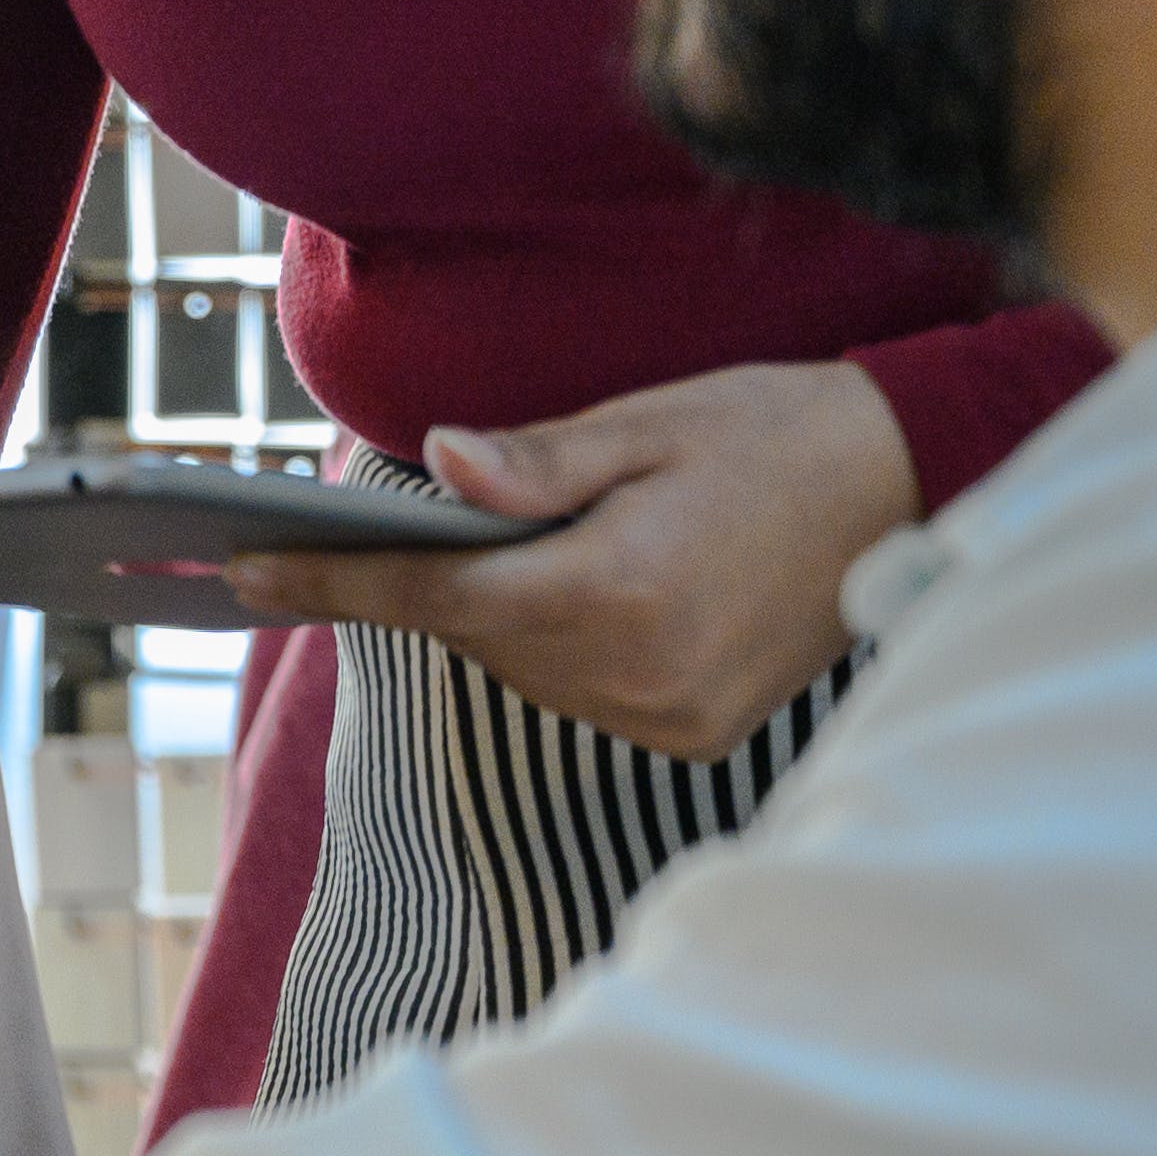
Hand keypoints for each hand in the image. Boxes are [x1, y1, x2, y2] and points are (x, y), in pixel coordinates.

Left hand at [222, 360, 918, 759]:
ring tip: (495, 550)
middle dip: (419, 587)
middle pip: (474, 640)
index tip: (239, 572)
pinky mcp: (696, 732)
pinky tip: (575, 588)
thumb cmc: (777, 433)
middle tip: (342, 539)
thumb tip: (434, 472)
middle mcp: (641, 673)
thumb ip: (535, 464)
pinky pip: (580, 694)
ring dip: (493, 618)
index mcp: (620, 590)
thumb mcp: (648, 423)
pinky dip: (554, 646)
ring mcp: (672, 715)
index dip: (330, 585)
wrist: (916, 485)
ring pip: (522, 672)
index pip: (436, 599)